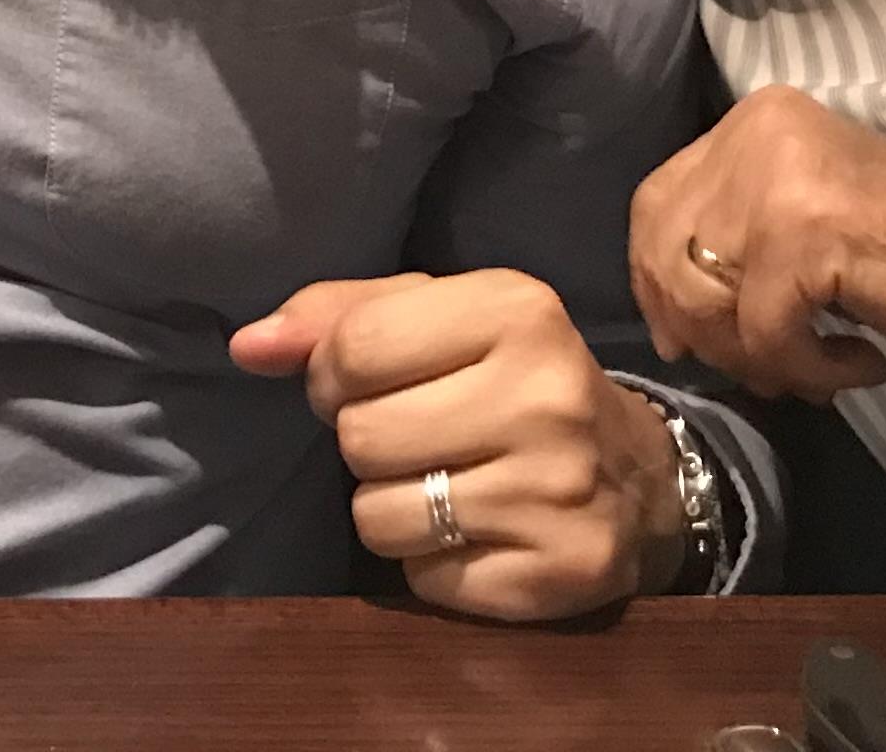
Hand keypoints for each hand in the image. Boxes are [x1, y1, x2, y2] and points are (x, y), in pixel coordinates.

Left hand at [231, 270, 683, 619]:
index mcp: (516, 308)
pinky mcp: (560, 572)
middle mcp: (546, 395)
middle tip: (418, 437)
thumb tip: (247, 346)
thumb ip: (336, 315)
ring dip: (391, 507)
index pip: (353, 347)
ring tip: (446, 484)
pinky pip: (424, 578)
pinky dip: (431, 563)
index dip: (331, 375)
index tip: (362, 383)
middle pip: (360, 436)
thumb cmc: (509, 379)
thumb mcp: (438, 317)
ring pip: (379, 515)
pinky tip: (477, 534)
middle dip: (367, 442)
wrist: (638, 477)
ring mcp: (558, 490)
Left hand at [626, 86, 885, 401]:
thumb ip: (737, 242)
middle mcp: (756, 134)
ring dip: (757, 359)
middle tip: (760, 372)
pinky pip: (766, 333)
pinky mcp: (808, 234)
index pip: (655, 203)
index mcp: (753, 121)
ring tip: (814, 374)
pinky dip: (808, 370)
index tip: (682, 338)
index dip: (654, 278)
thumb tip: (669, 320)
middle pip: (667, 253)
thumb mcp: (808, 220)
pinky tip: (861, 366)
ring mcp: (778, 179)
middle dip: (699, 330)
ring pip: (708, 300)